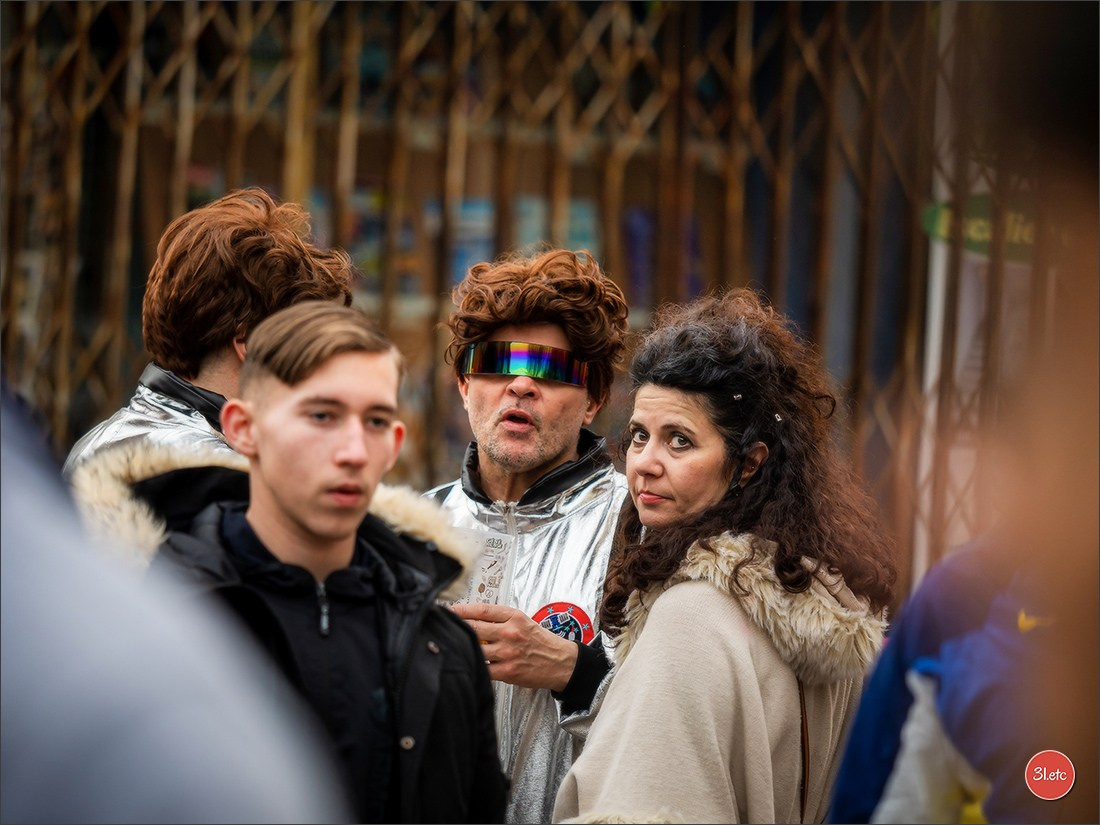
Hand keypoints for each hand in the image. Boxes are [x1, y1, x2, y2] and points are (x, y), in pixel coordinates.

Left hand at [451, 602, 578, 691]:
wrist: (561, 662)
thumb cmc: (542, 642)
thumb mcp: (524, 621)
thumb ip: (501, 619)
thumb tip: (474, 618)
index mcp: (514, 617)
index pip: (482, 610)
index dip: (462, 609)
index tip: (450, 610)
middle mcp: (510, 633)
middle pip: (474, 628)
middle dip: (457, 626)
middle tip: (444, 625)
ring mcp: (508, 652)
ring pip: (476, 648)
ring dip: (463, 647)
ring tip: (453, 646)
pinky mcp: (507, 671)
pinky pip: (483, 668)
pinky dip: (475, 665)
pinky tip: (470, 662)